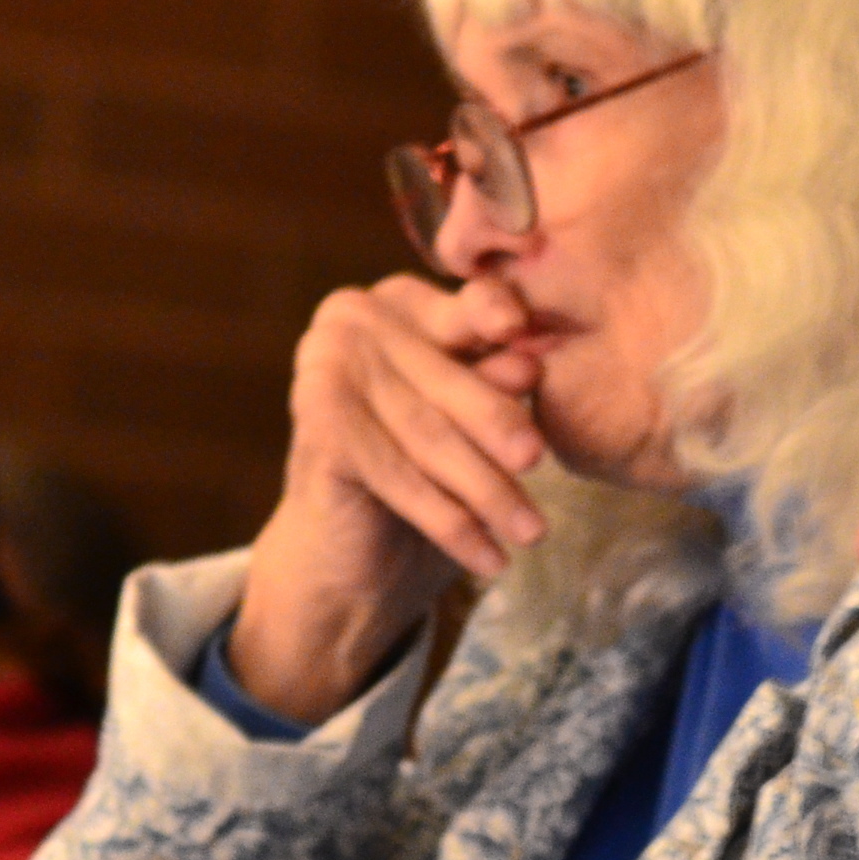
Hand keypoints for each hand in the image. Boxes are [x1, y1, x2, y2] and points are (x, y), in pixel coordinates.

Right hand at [231, 274, 548, 722]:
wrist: (341, 556)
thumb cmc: (420, 474)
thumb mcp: (468, 417)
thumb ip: (492, 380)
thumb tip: (531, 364)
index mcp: (395, 301)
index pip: (466, 307)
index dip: (502, 327)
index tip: (537, 360)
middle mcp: (350, 321)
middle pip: (447, 378)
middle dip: (500, 426)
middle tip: (539, 462)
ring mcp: (326, 371)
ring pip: (429, 435)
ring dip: (487, 489)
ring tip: (531, 532)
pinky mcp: (319, 429)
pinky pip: (403, 479)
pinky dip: (452, 524)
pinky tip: (490, 558)